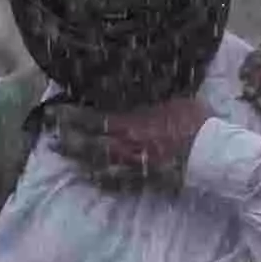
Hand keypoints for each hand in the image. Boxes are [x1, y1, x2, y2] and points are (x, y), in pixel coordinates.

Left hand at [46, 96, 212, 191]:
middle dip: (66, 140)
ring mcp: (132, 165)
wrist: (211, 152)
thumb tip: (139, 80)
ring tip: (61, 156)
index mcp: (130, 121)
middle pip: (87, 144)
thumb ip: (150, 93)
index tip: (53, 111)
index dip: (69, 116)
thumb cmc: (194, 121)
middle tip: (49, 138)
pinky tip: (89, 177)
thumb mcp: (172, 95)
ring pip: (96, 164)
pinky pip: (116, 182)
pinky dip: (100, 179)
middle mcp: (125, 144)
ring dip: (77, 159)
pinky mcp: (143, 180)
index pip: (91, 118)